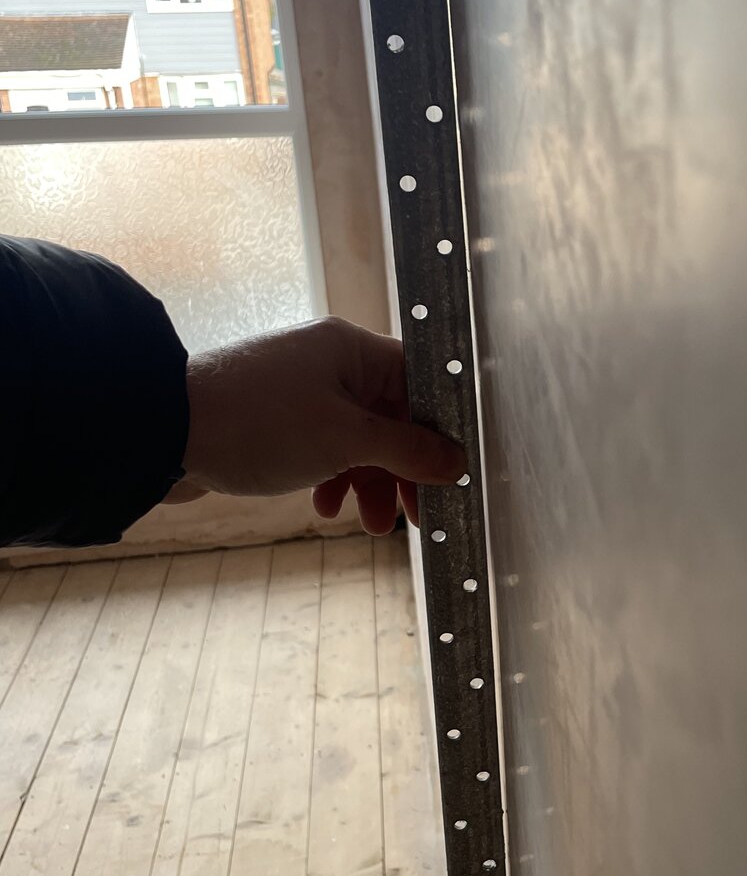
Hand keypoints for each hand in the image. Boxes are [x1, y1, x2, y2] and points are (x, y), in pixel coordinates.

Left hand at [173, 316, 464, 532]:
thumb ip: (406, 451)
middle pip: (393, 418)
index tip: (454, 473)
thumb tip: (456, 461)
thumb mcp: (345, 441)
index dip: (442, 429)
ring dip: (370, 484)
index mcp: (353, 350)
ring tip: (370, 526)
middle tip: (418, 516)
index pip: (421, 382)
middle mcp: (331, 363)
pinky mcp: (276, 420)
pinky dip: (332, 479)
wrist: (162, 432)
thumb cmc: (258, 424)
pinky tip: (324, 507)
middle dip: (405, 471)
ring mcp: (301, 391)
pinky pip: (323, 449)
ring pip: (358, 440)